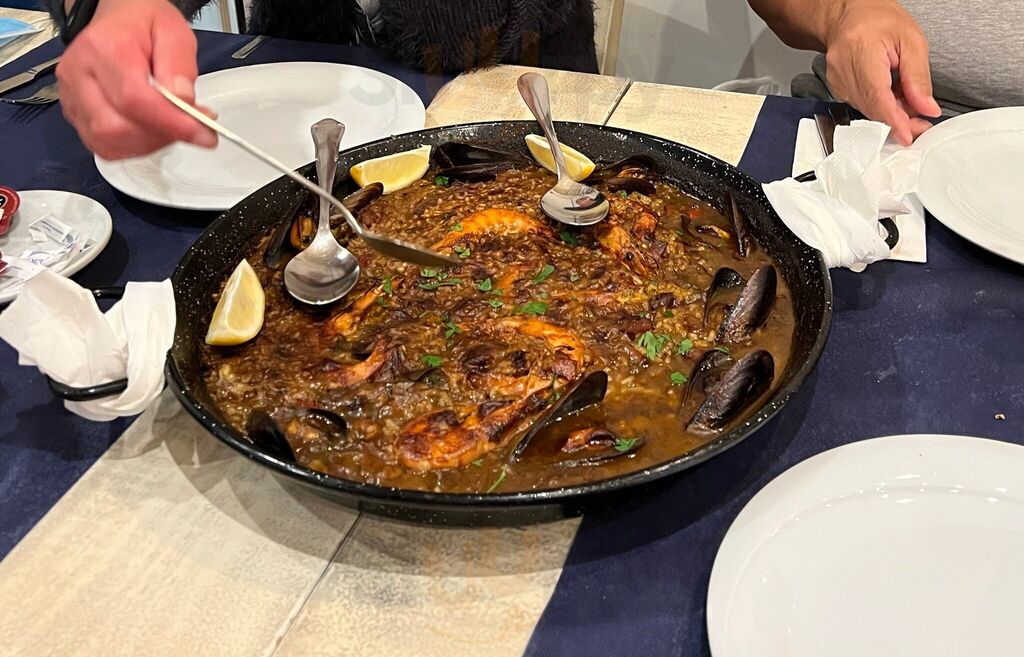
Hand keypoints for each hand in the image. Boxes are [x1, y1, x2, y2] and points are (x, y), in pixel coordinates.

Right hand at [56, 0, 216, 159]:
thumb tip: (182, 100)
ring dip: (148, 144)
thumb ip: (180, 65)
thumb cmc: (143, 24)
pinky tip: (151, 131)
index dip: (170, 123)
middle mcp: (78, 74)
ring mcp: (71, 96)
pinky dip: (132, 146)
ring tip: (170, 125)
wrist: (118, 19)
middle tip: (190, 127)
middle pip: (115, 127)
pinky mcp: (74, 112)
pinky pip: (102, 145)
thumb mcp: (173, 31)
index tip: (203, 134)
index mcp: (103, 48)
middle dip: (160, 136)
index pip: (133, 99)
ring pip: (107, 141)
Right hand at [823, 0, 940, 144]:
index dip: (894, 120)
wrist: (850, 14)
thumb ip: (918, 77)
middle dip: (898, 120)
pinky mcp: (837, 89)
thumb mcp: (911, 40)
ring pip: (868, 109)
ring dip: (890, 112)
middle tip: (920, 124)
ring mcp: (837, 81)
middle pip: (872, 107)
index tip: (907, 136)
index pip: (877, 96)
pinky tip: (890, 95)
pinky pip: (861, 105)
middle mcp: (844, 68)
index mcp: (861, 50)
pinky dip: (879, 106)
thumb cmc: (878, 20)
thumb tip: (926, 108)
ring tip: (907, 100)